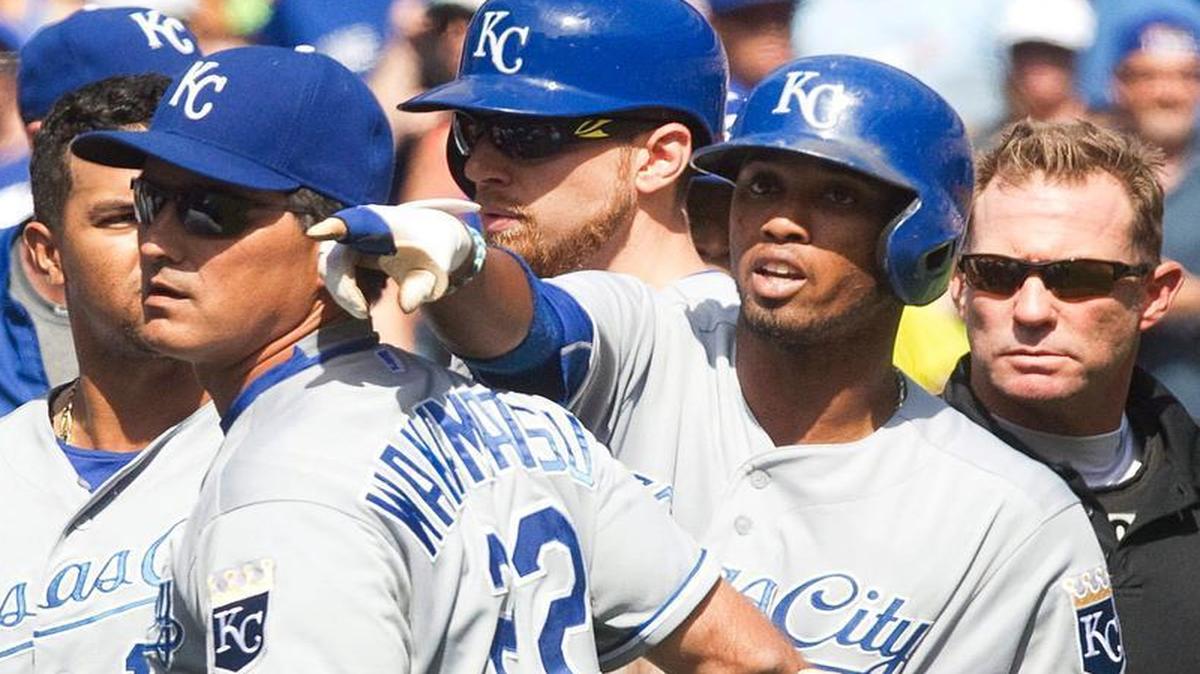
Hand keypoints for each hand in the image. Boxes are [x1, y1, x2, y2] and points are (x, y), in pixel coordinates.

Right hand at [308, 199, 481, 317]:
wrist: (430, 240)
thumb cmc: (432, 253)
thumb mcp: (433, 273)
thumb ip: (421, 288)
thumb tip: (405, 307)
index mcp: (379, 223)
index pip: (353, 224)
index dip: (333, 228)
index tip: (315, 234)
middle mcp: (357, 227)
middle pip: (334, 259)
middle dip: (343, 290)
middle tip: (364, 314)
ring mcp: (347, 240)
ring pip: (330, 270)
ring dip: (345, 294)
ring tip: (366, 311)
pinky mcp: (343, 253)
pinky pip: (335, 276)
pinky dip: (348, 293)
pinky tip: (367, 301)